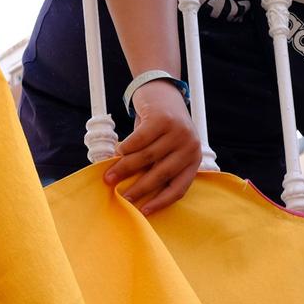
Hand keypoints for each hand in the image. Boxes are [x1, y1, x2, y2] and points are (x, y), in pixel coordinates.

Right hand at [105, 80, 201, 215]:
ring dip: (125, 168)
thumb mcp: (165, 148)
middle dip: (138, 188)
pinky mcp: (162, 119)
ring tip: (109, 177)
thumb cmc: (161, 128)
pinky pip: (139, 140)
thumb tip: (132, 188)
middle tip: (122, 197)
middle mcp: (189, 146)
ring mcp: (177, 131)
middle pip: (161, 174)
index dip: (161, 202)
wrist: (162, 92)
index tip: (144, 212)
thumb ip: (154, 166)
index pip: (179, 187)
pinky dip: (125, 149)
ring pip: (146, 157)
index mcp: (193, 159)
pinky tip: (116, 153)